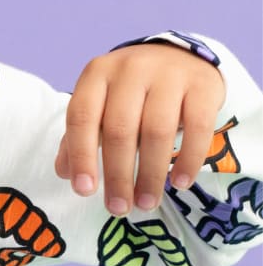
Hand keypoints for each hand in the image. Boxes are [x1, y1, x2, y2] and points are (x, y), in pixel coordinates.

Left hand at [55, 43, 224, 214]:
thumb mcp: (101, 104)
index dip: (81, 155)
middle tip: (119, 208)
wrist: (179, 57)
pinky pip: (197, 128)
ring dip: (151, 174)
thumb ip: (80, 136)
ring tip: (147, 203)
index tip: (84, 191)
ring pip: (157, 131)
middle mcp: (129, 69)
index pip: (82, 117)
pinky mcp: (202, 85)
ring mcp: (167, 74)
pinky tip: (180, 184)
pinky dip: (189, 160)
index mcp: (96, 74)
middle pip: (119, 129)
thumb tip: (64, 173)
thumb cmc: (131, 91)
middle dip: (118, 175)